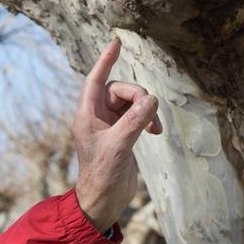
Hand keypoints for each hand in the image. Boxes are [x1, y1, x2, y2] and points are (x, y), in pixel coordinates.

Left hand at [72, 38, 162, 232]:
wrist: (104, 201)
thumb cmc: (102, 175)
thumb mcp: (119, 146)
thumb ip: (135, 121)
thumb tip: (152, 99)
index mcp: (87, 116)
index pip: (96, 80)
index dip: (105, 61)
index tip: (115, 42)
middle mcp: (97, 117)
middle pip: (121, 91)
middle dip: (139, 98)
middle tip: (151, 116)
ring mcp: (110, 125)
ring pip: (132, 102)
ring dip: (147, 110)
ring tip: (156, 128)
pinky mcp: (122, 134)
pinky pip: (138, 115)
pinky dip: (148, 119)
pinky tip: (156, 132)